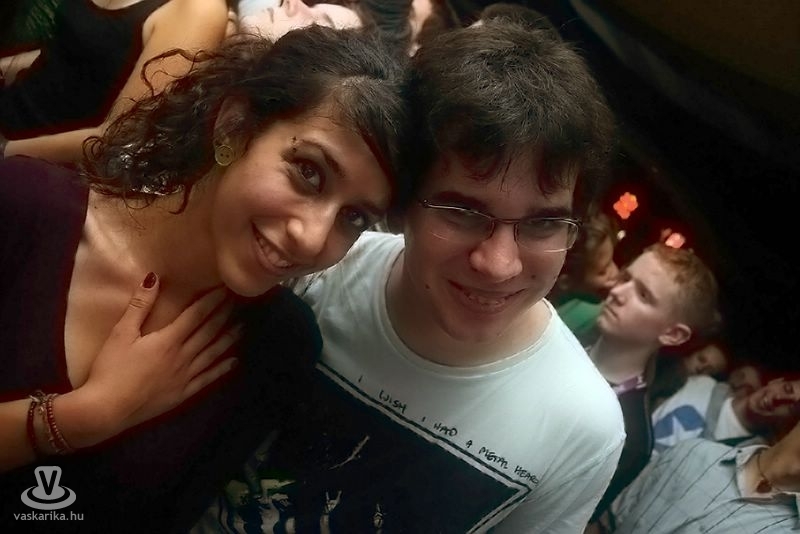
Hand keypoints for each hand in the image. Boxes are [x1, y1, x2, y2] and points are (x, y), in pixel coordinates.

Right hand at [73, 273, 239, 443]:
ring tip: (242, 327)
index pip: (197, 315)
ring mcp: (185, 376)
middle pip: (209, 331)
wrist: (106, 410)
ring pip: (213, 353)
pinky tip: (233, 362)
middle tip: (239, 302)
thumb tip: (154, 277)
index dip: (212, 300)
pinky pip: (208, 379)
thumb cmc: (110, 369)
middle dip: (224, 315)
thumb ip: (139, 305)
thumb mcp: (121, 333)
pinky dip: (222, 369)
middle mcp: (183, 356)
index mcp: (169, 340)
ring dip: (228, 338)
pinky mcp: (183, 394)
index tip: (226, 289)